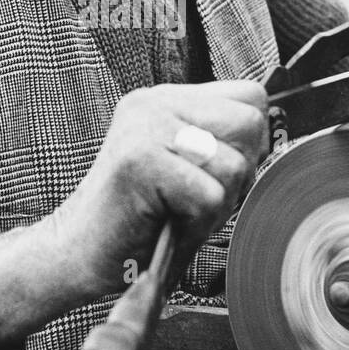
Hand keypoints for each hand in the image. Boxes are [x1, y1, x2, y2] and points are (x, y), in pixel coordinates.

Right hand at [48, 79, 269, 300]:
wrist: (77, 253)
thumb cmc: (138, 221)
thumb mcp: (184, 169)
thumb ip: (218, 143)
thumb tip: (271, 136)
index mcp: (167, 99)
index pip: (250, 96)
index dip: (249, 144)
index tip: (216, 175)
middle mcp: (155, 102)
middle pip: (250, 123)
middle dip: (238, 174)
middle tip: (197, 199)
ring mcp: (145, 127)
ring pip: (234, 164)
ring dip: (215, 207)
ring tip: (177, 213)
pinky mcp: (139, 160)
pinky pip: (209, 197)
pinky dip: (196, 226)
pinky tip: (167, 226)